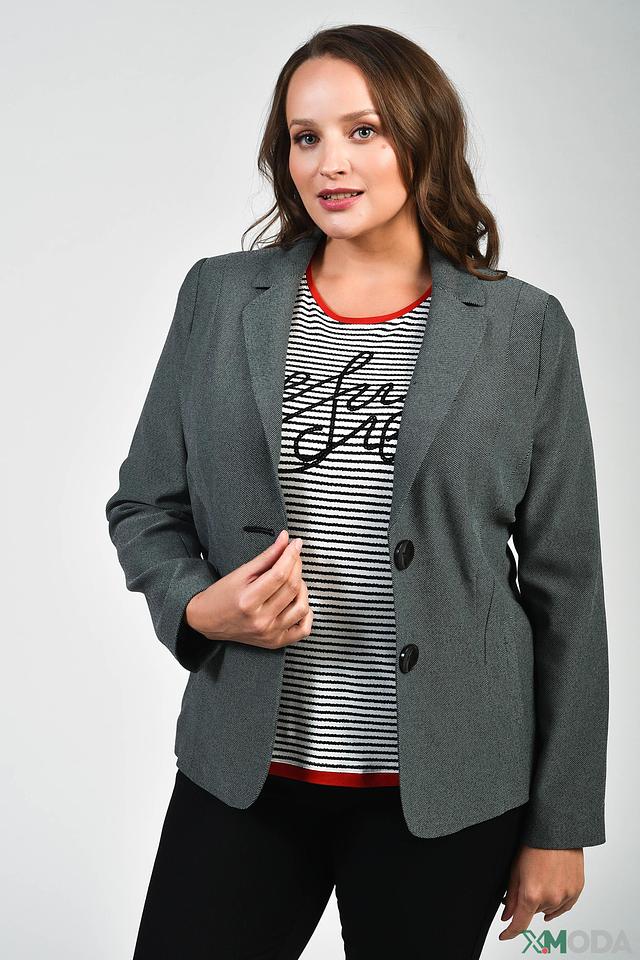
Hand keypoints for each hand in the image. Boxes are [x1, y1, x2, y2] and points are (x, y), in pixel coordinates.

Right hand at [185, 530, 312, 648]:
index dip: (291, 555)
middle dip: (297, 566)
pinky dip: (307, 614)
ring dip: (303, 588)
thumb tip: (285, 539)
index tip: (296, 543)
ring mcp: (269, 633)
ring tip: (294, 579)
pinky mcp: (275, 642)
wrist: (208, 620)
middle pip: (292, 588)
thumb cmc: (222, 595)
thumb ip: (266, 557)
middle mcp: (260, 620)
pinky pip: (303, 630)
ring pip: (302, 607)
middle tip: (293, 556)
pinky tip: (298, 601)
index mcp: (248, 601)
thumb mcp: (241, 573)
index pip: (279, 574)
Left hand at [499, 845, 584, 939]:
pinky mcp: (577, 891)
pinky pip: (564, 906)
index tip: (504, 934)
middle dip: (528, 901)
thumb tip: (507, 916)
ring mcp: (565, 896)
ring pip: (549, 910)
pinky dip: (557, 902)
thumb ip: (511, 897)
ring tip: (542, 876)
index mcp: (532, 894)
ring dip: (543, 900)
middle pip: (534, 912)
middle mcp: (550, 899)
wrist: (558, 831)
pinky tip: (553, 888)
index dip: (510, 932)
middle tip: (529, 879)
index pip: (520, 924)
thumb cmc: (535, 844)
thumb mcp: (515, 869)